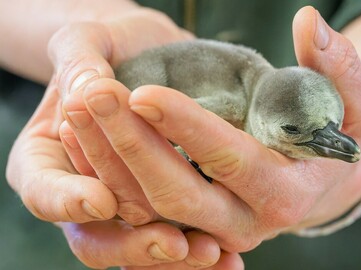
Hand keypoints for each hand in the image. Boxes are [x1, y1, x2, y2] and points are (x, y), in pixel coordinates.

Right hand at [6, 7, 237, 268]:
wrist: (145, 56)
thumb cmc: (112, 46)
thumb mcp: (89, 39)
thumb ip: (80, 59)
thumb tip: (89, 87)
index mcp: (43, 162)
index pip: (43, 193)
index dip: (70, 201)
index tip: (102, 199)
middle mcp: (81, 195)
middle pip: (96, 236)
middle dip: (136, 240)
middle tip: (173, 240)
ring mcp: (122, 209)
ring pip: (138, 247)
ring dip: (171, 256)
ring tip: (208, 253)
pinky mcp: (161, 211)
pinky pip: (172, 246)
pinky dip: (193, 257)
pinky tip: (227, 261)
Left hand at [61, 6, 360, 252]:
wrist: (322, 180)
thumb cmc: (339, 135)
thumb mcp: (358, 103)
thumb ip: (340, 66)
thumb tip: (308, 22)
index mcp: (285, 194)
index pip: (230, 161)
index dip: (187, 127)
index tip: (143, 90)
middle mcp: (245, 223)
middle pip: (176, 194)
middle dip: (131, 145)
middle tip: (92, 95)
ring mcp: (215, 230)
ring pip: (149, 207)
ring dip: (108, 160)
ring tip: (78, 107)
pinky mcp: (194, 225)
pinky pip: (142, 208)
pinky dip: (110, 175)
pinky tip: (86, 135)